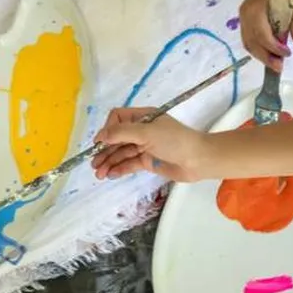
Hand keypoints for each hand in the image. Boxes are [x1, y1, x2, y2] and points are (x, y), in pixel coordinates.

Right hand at [91, 109, 205, 181]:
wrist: (198, 160)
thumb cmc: (175, 140)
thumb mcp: (147, 132)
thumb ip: (122, 133)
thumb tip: (100, 136)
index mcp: (142, 117)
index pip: (117, 119)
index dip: (107, 130)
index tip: (100, 143)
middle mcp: (141, 130)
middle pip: (117, 138)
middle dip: (105, 150)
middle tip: (94, 164)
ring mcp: (144, 146)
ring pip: (121, 153)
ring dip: (109, 162)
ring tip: (99, 174)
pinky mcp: (147, 160)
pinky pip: (129, 163)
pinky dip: (119, 168)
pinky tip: (110, 175)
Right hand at [239, 0, 292, 69]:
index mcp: (256, 10)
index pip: (262, 35)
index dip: (274, 48)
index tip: (287, 54)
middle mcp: (245, 15)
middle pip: (252, 43)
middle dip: (265, 57)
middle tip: (279, 68)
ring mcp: (243, 17)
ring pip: (248, 42)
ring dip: (260, 55)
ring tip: (274, 63)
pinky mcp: (245, 19)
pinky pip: (248, 38)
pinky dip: (257, 48)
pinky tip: (268, 53)